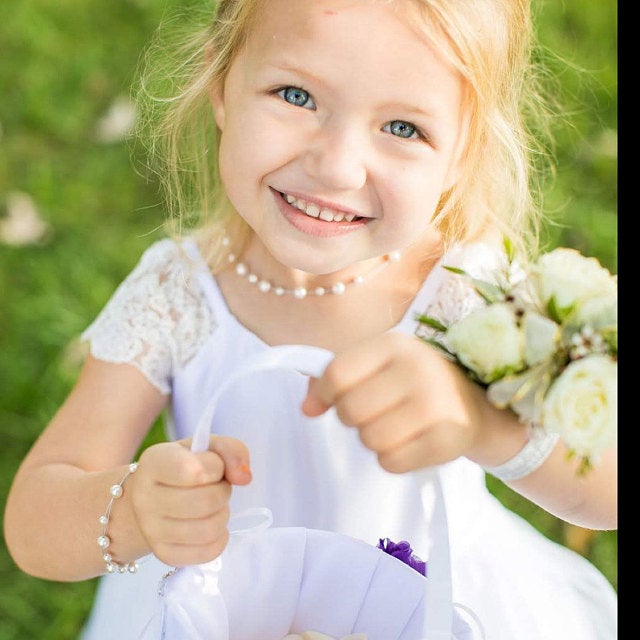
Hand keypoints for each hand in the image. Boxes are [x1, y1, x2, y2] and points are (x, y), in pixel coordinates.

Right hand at [129, 436, 250, 566]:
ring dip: (223, 515)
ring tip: (215, 506)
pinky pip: (208, 552)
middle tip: (218, 487)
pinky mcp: (164, 554)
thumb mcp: (206, 447)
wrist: (151, 498)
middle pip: (206, 502)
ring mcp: (151, 530)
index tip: (214, 466)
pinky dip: (220, 538)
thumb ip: (231, 451)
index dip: (217, 467)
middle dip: (223, 492)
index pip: (194, 471)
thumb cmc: (183, 466)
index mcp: (154, 462)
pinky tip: (210, 524)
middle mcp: (145, 497)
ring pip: (208, 529)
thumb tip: (244, 477)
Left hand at [302, 331, 491, 472]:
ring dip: (373, 440)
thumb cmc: (411, 383)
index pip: (336, 374)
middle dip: (353, 419)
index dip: (325, 394)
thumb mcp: (376, 366)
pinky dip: (392, 459)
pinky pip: (391, 462)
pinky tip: (408, 443)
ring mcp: (436, 404)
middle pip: (350, 410)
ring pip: (369, 439)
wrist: (473, 405)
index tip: (332, 401)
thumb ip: (334, 379)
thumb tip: (307, 408)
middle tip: (373, 414)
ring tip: (392, 427)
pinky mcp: (447, 439)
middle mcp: (417, 369)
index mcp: (394, 345)